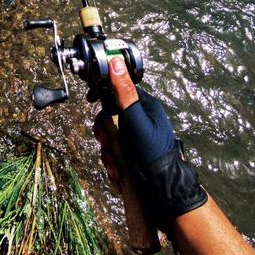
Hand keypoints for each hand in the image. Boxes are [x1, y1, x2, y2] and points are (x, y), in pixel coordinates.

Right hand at [94, 56, 206, 234]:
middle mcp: (140, 122)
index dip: (103, 94)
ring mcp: (136, 141)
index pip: (119, 90)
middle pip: (110, 117)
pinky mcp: (133, 157)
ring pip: (110, 139)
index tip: (90, 99)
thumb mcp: (136, 119)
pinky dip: (114, 165)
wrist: (164, 192)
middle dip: (104, 132)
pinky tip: (120, 174)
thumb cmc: (152, 152)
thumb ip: (123, 93)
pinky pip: (114, 155)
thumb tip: (116, 61)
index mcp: (145, 107)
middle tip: (107, 141)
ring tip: (117, 165)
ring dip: (109, 153)